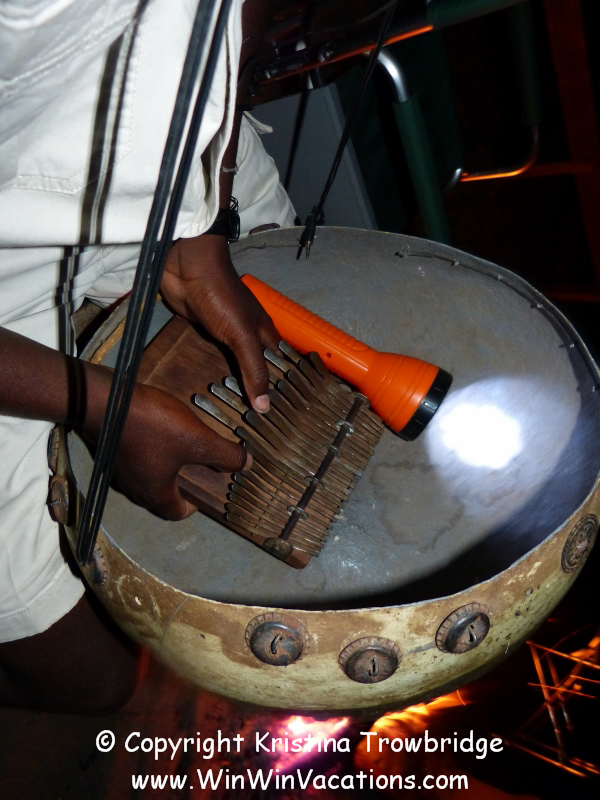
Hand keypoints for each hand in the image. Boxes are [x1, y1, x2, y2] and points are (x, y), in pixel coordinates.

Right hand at [85, 372, 250, 519]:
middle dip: (186, 483)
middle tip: (204, 466)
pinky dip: (155, 450)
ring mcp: (122, 468)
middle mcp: (135, 487)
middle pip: (164, 495)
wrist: (105, 399)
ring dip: (170, 465)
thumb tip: (247, 465)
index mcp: (155, 493)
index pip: (178, 513)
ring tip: (187, 446)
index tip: (210, 490)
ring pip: (151, 475)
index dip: (197, 505)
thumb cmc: (152, 426)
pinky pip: (140, 457)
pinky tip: (165, 430)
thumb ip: (225, 454)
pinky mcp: (115, 448)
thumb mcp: (197, 440)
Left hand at [160, 234, 279, 411]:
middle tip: (256, 425)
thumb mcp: (242, 335)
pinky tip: (211, 393)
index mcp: (265, 334)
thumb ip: (254, 369)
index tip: (284, 417)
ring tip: (234, 416)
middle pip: (257, 369)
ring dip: (234, 385)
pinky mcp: (206, 334)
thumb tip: (265, 407)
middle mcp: (250, 336)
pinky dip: (214, 374)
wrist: (187, 269)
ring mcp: (227, 335)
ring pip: (235, 366)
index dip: (283, 389)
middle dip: (257, 391)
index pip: (280, 367)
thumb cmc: (222, 298)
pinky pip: (214, 360)